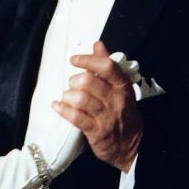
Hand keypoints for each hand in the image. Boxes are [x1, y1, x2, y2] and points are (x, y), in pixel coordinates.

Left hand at [52, 41, 142, 171]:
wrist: (131, 144)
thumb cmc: (121, 111)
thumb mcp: (119, 87)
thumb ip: (106, 65)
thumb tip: (98, 44)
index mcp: (122, 86)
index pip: (107, 67)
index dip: (88, 60)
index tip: (74, 60)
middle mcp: (116, 100)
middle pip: (89, 82)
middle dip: (74, 81)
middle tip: (72, 86)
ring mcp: (106, 117)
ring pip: (81, 99)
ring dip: (68, 96)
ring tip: (67, 98)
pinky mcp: (96, 132)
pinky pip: (75, 118)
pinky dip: (62, 110)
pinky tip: (57, 106)